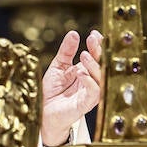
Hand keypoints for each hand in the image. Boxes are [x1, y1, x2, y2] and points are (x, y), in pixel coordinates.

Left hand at [40, 29, 102, 146]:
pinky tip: (80, 73)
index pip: (97, 56)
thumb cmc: (52, 91)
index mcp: (87, 71)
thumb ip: (66, 51)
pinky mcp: (86, 104)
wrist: (43, 112)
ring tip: (83, 55)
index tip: (94, 34)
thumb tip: (73, 33)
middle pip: (103, 65)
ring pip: (101, 78)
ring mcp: (90, 93)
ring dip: (93, 65)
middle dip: (99, 51)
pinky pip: (94, 92)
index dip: (98, 45)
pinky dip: (89, 81)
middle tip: (92, 40)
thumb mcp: (58, 67)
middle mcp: (91, 81)